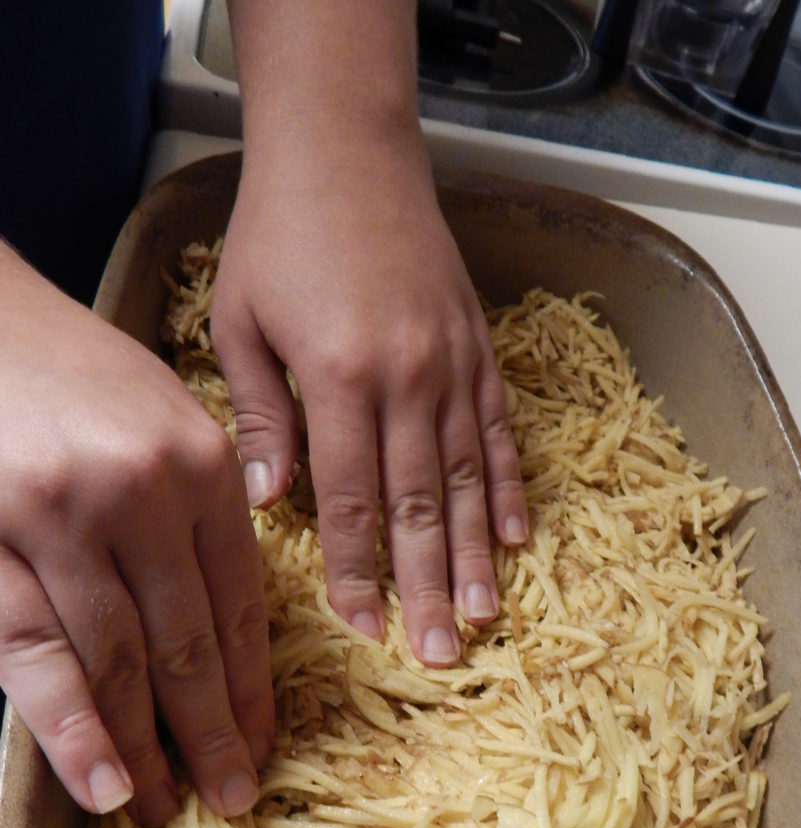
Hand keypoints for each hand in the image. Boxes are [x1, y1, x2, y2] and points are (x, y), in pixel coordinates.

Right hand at [0, 246, 273, 827]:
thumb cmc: (81, 374)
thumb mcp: (171, 418)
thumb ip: (207, 507)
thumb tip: (231, 611)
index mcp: (203, 467)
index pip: (240, 604)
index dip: (252, 684)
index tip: (263, 741)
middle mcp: (144, 497)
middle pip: (188, 643)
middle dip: (212, 730)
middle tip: (235, 795)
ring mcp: (64, 520)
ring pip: (117, 660)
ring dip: (144, 745)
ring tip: (166, 806)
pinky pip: (35, 650)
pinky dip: (69, 725)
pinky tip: (98, 781)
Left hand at [210, 126, 527, 665]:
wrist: (349, 156)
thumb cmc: (283, 236)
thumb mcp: (241, 323)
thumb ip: (263, 417)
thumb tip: (272, 504)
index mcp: (342, 380)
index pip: (354, 502)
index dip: (362, 573)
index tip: (368, 631)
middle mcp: (409, 382)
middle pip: (421, 507)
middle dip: (427, 587)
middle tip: (444, 654)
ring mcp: (453, 367)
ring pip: (467, 480)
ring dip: (475, 553)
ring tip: (484, 613)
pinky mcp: (479, 352)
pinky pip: (498, 433)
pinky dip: (508, 488)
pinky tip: (516, 535)